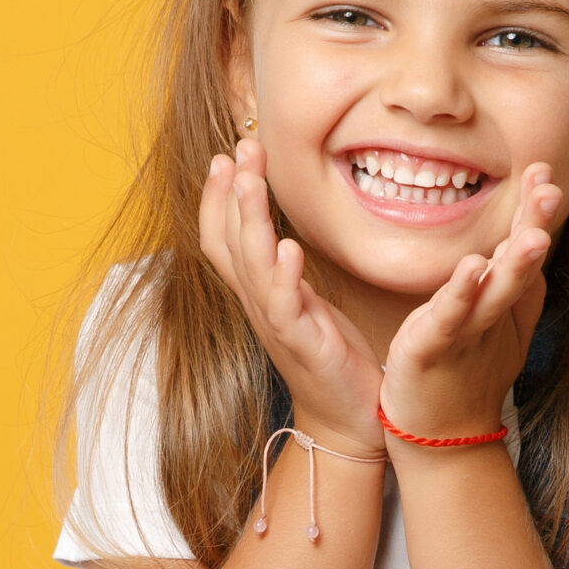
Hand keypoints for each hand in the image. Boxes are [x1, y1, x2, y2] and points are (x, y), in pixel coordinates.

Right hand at [200, 138, 384, 454]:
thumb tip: (287, 235)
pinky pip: (285, 307)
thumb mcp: (306, 305)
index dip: (219, 198)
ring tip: (250, 181)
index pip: (224, 239)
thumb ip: (290, 273)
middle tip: (240, 149)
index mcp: (260, 294)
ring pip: (250, 267)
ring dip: (248, 221)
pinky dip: (284, 276)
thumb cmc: (332, 359)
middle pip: (228, 242)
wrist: (349, 419)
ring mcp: (278, 325)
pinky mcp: (302, 344)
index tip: (228, 155)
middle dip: (230, 193)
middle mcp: (260, 306)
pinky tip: (290, 248)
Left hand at [380, 163, 562, 444]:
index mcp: (502, 303)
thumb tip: (533, 239)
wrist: (441, 436)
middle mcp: (490, 315)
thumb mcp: (498, 323)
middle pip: (518, 268)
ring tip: (531, 235)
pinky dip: (460, 296)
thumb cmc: (466, 375)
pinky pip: (447, 319)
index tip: (543, 173)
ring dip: (514, 264)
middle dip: (535, 229)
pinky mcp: (431, 349)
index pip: (522, 250)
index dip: (534, 214)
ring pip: (495, 295)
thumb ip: (517, 285)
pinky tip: (471, 270)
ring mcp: (465, 333)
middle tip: (551, 191)